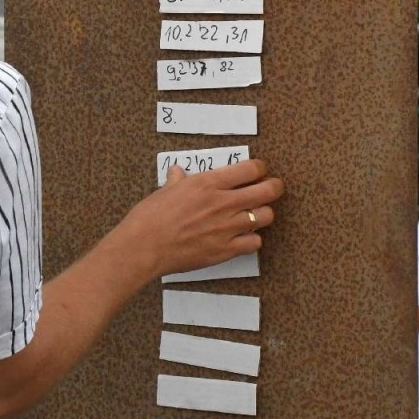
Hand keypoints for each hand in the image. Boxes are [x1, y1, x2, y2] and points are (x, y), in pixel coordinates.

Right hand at [112, 160, 282, 285]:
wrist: (144, 247)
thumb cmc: (150, 216)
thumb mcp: (165, 190)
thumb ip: (178, 180)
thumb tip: (177, 172)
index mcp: (208, 183)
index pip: (249, 169)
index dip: (260, 168)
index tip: (259, 170)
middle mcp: (223, 203)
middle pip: (267, 190)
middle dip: (274, 187)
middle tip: (273, 188)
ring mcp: (227, 228)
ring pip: (266, 217)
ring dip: (264, 214)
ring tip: (257, 214)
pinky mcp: (225, 250)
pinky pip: (254, 243)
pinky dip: (252, 240)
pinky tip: (244, 238)